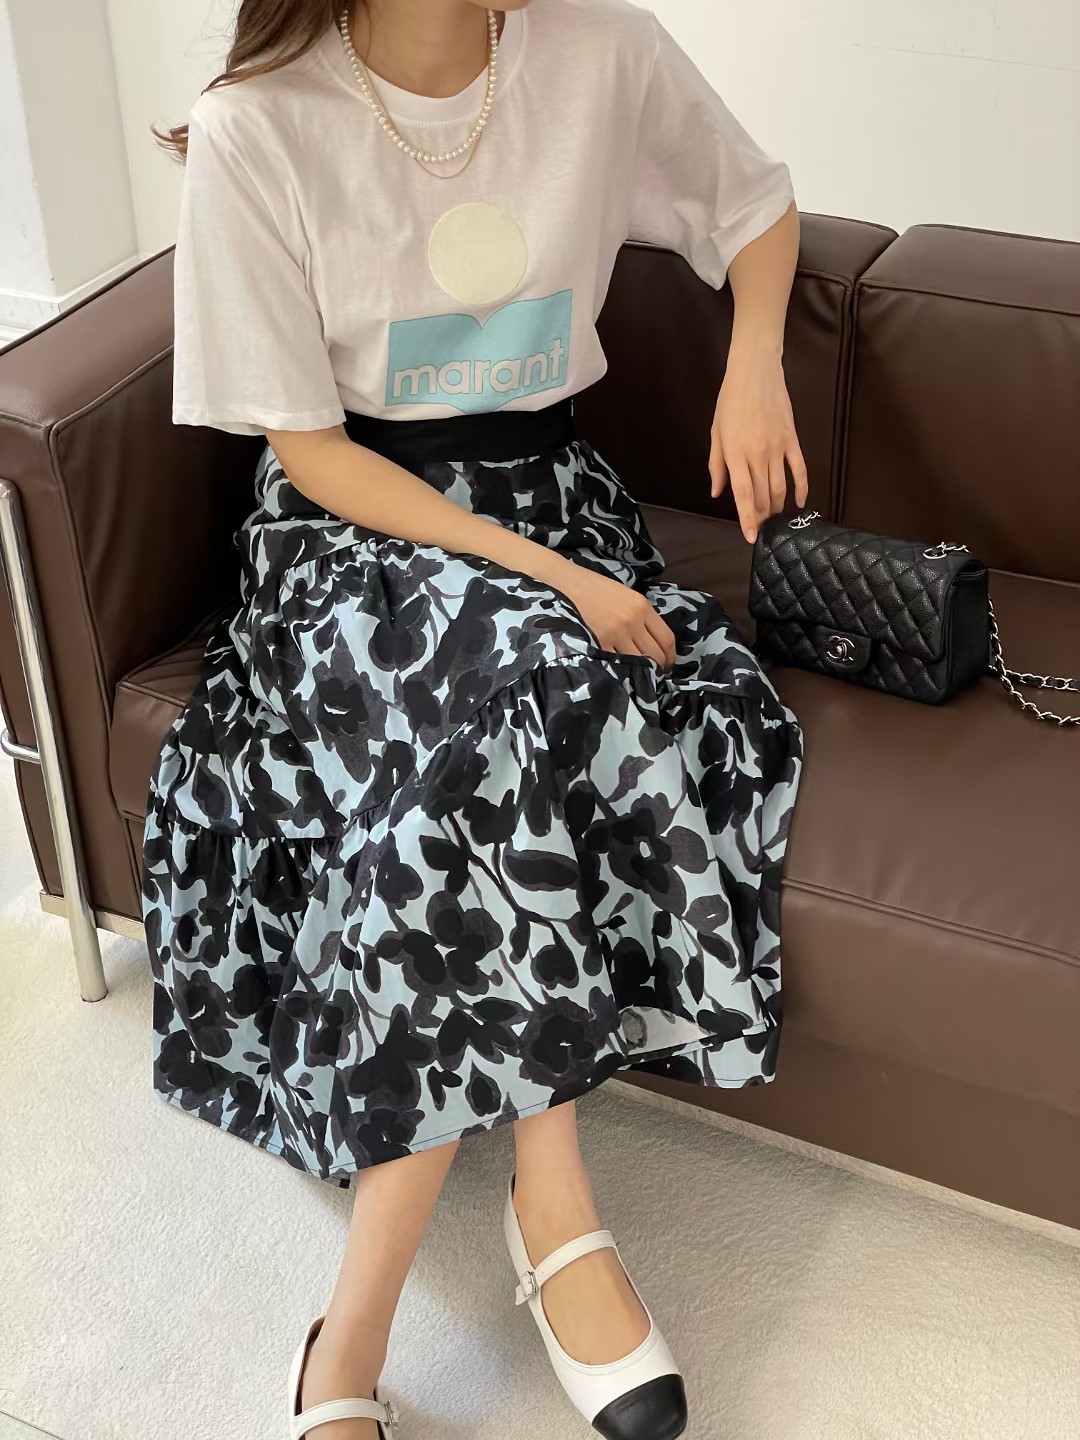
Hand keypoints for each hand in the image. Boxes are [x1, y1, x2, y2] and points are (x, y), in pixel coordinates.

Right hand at [557, 564, 675, 667]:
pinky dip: (619, 670)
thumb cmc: (596, 588)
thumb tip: (653, 642)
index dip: (670, 657)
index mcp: (643, 607)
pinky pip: (616, 663)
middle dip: (657, 668)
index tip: (667, 665)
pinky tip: (618, 671)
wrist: (568, 584)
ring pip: (638, 663)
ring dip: (639, 672)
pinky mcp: (599, 643)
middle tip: (653, 674)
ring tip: (636, 675)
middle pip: (656, 655)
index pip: (667, 638)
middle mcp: (633, 621)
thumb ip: (642, 616)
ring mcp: (616, 634)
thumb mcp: (627, 596)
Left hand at [710, 347, 808, 543]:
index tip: (751, 537)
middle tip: (760, 526)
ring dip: (778, 506)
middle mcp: (758, 455)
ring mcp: (778, 448)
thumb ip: (716, 466)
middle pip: (763, 496)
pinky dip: (802, 489)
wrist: (756, 372)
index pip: (743, 495)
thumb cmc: (730, 402)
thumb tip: (718, 493)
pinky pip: (800, 470)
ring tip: (774, 516)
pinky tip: (799, 503)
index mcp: (735, 454)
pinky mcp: (792, 440)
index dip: (748, 519)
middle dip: (762, 516)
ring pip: (781, 488)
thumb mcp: (716, 433)